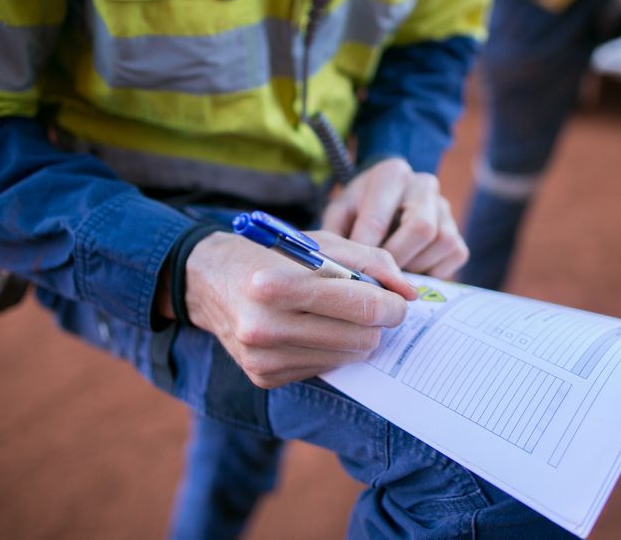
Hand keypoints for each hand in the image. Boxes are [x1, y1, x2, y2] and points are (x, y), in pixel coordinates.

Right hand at [184, 230, 416, 387]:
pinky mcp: (263, 378)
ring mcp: (263, 358)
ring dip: (355, 337)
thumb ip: (373, 262)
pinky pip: (324, 369)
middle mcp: (266, 326)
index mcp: (279, 284)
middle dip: (376, 322)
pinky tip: (310, 330)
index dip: (393, 305)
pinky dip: (329, 350)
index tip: (399, 300)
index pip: (363, 306)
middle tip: (371, 306)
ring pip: (347, 358)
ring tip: (337, 315)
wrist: (210, 280)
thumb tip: (411, 294)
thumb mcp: (322, 243)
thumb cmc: (274, 256)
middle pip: (362, 338)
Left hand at [322, 158, 468, 278]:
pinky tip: (413, 269)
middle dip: (397, 258)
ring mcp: (445, 207)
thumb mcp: (340, 213)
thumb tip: (342, 266)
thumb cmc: (359, 208)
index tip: (354, 269)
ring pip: (442, 241)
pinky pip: (455, 254)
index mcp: (391, 173)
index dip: (364, 251)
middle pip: (422, 228)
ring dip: (417, 265)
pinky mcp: (458, 231)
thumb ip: (337, 234)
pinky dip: (434, 270)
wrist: (385, 202)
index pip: (378, 220)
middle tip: (379, 273)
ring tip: (394, 270)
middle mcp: (424, 184)